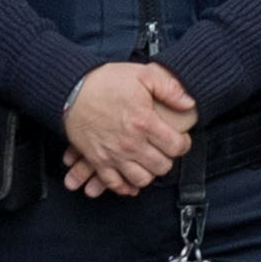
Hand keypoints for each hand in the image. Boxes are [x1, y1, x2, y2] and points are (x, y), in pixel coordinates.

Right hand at [60, 62, 194, 200]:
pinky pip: (115, 184)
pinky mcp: (98, 160)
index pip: (176, 146)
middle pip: (161, 166)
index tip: (180, 140)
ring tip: (150, 163)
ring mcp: (114, 155)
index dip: (183, 144)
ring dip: (149, 174)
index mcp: (145, 122)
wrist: (71, 89)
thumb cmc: (105, 81)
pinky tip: (131, 181)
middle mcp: (131, 143)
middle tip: (165, 151)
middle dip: (168, 159)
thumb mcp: (142, 74)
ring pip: (141, 179)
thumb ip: (170, 88)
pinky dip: (125, 187)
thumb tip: (190, 103)